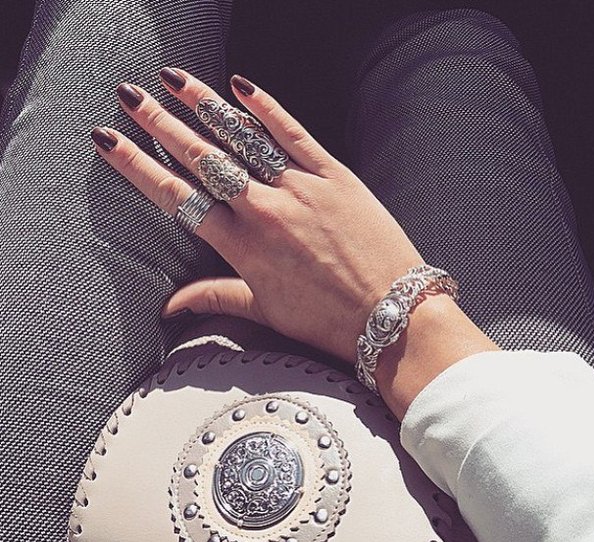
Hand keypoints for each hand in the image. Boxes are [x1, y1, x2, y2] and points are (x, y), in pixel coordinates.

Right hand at [92, 70, 424, 363]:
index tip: (112, 142)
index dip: (139, 167)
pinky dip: (268, 109)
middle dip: (161, 124)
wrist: (392, 315)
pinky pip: (295, 134)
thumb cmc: (329, 320)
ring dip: (205, 105)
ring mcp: (301, 189)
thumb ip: (215, 298)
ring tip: (174, 80)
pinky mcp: (336, 177)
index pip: (178, 198)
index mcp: (243, 248)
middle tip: (131, 97)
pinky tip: (242, 87)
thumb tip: (171, 308)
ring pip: (243, 138)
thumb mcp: (266, 312)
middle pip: (202, 159)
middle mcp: (265, 211)